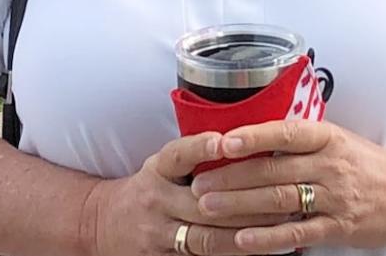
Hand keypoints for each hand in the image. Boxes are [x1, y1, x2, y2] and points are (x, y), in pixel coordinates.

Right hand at [85, 132, 290, 255]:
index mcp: (158, 170)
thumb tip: (245, 143)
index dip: (200, 148)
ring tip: (280, 226)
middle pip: (203, 203)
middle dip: (245, 200)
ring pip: (207, 238)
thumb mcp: (162, 166)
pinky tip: (257, 251)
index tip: (224, 141)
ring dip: (247, 233)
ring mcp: (159, 234)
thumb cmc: (149, 189)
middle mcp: (156, 200)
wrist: (104, 224)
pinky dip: (232, 255)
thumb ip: (194, 157)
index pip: (178, 155)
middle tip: (281, 193)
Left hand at [188, 120, 385, 254]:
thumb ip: (300, 139)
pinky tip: (241, 240)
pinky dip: (266, 238)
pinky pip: (296, 234)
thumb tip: (252, 134)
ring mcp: (335, 198)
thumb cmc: (368, 165)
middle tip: (197, 182)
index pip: (286, 132)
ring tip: (207, 206)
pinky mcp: (338, 228)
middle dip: (231, 177)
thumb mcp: (338, 140)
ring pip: (278, 201)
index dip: (253, 136)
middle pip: (273, 170)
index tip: (223, 141)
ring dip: (239, 205)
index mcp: (328, 137)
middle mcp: (330, 165)